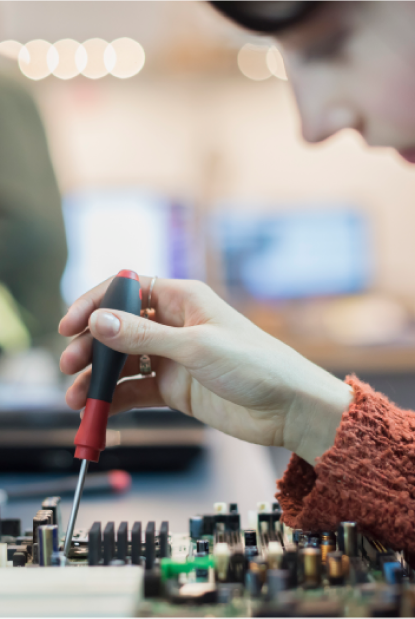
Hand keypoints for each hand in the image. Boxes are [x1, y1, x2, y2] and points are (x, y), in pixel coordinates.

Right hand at [59, 276, 352, 464]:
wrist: (288, 408)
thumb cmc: (255, 364)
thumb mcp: (196, 347)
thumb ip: (144, 337)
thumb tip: (98, 321)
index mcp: (181, 299)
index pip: (126, 290)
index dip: (94, 304)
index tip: (70, 326)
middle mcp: (173, 325)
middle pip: (118, 329)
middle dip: (91, 346)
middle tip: (70, 366)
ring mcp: (172, 358)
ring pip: (123, 363)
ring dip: (98, 378)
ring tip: (77, 399)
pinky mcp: (175, 388)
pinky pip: (136, 391)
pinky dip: (115, 401)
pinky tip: (99, 412)